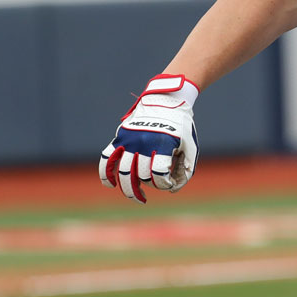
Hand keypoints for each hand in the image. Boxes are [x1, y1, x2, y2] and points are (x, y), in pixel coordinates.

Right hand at [99, 75, 199, 202]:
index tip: (168, 184)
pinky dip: (105, 172)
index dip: (164, 184)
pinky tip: (110, 184)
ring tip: (134, 195)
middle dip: (147, 187)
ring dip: (127, 187)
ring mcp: (130, 139)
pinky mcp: (121, 137)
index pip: (158, 174)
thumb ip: (185, 169)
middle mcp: (144, 142)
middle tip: (151, 192)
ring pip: (122, 170)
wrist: (168, 101)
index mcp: (163, 144)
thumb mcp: (190, 146)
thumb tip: (172, 191)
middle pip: (140, 175)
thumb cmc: (181, 127)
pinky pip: (107, 157)